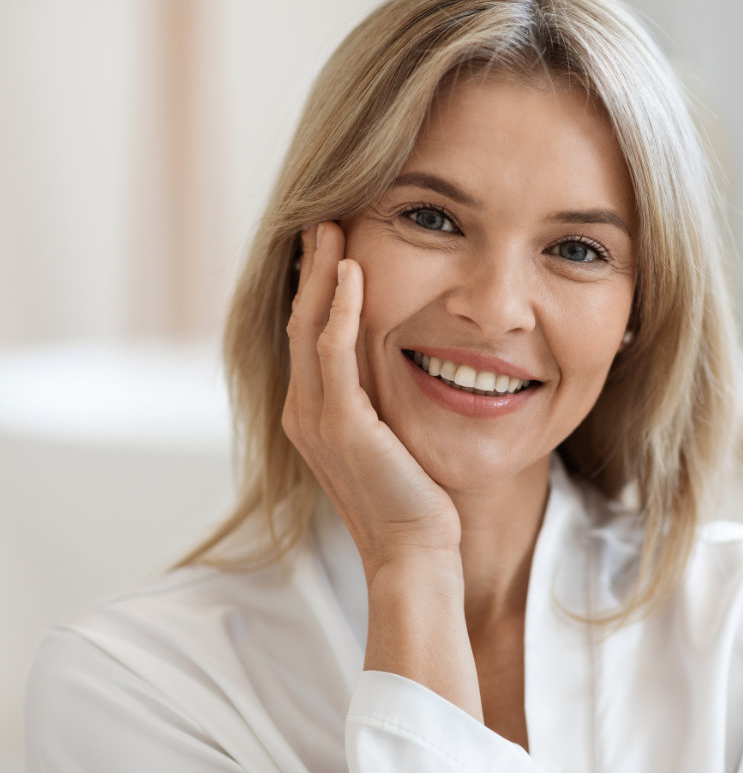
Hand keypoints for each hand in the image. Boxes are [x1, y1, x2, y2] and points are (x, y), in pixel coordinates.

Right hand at [282, 222, 462, 583]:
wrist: (413, 551)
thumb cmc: (411, 498)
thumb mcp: (387, 439)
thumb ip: (376, 400)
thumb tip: (395, 361)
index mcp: (311, 414)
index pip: (306, 336)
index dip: (314, 289)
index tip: (331, 248)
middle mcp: (302, 413)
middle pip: (298, 322)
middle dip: (310, 270)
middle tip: (323, 221)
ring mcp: (316, 420)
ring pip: (309, 329)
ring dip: (320, 275)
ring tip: (331, 228)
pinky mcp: (343, 426)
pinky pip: (334, 354)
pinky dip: (341, 310)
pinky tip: (353, 274)